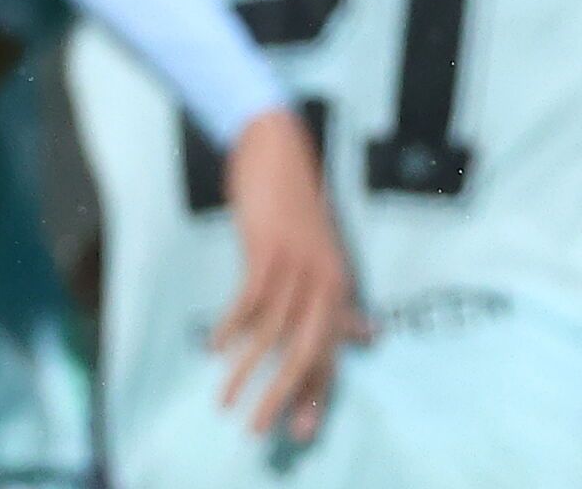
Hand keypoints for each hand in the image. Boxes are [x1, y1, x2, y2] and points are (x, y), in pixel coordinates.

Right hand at [212, 109, 366, 441]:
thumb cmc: (298, 204)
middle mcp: (323, 281)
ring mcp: (295, 266)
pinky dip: (230, 326)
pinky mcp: (266, 250)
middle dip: (283, 395)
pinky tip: (215, 347)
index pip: (330, 352)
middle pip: (306, 352)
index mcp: (339, 286)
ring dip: (247, 370)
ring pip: (272, 333)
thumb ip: (341, 298)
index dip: (315, 392)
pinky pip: (248, 300)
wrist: (277, 151)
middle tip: (264, 430)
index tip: (302, 428)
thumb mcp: (325, 253)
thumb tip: (367, 337)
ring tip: (226, 400)